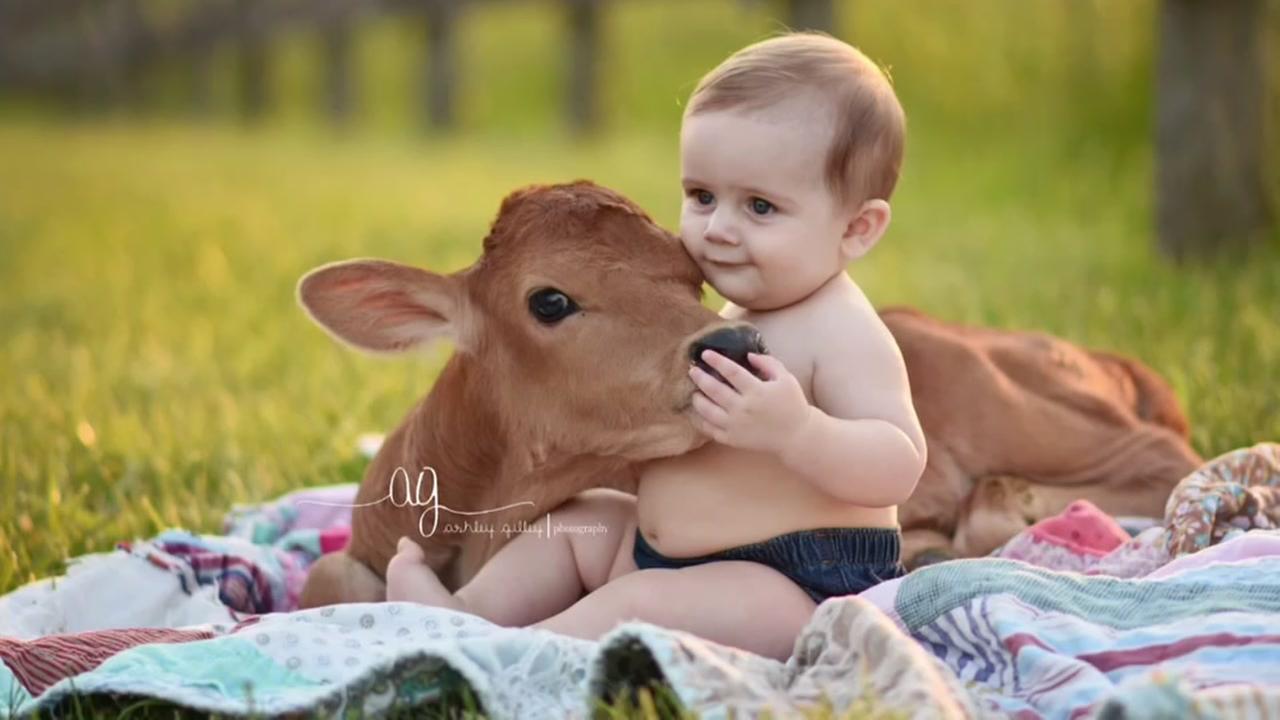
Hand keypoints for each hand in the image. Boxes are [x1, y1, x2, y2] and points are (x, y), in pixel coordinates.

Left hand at [688, 350, 811, 454]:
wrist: (796, 436)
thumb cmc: (792, 404)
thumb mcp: (786, 379)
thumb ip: (768, 363)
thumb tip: (748, 355)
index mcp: (756, 391)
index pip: (731, 371)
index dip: (717, 361)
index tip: (705, 353)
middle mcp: (743, 408)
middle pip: (714, 390)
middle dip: (700, 378)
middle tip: (692, 370)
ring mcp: (736, 425)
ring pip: (707, 411)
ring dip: (698, 399)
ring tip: (695, 392)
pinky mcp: (733, 439)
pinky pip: (711, 430)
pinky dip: (702, 421)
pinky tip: (700, 413)